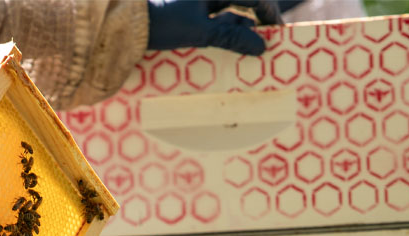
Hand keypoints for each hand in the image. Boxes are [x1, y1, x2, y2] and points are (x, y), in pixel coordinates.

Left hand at [147, 0, 281, 54]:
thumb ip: (231, 37)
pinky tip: (230, 55)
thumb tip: (261, 47)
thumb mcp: (200, 31)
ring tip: (250, 57)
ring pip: (230, 19)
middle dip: (257, 27)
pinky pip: (216, 27)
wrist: (130, 26)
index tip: (279, 35)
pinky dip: (225, 39)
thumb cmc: (164, 21)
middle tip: (268, 48)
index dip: (270, 15)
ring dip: (240, 36)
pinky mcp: (192, 18)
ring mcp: (201, 5)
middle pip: (244, 6)